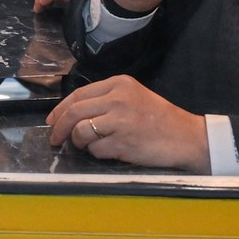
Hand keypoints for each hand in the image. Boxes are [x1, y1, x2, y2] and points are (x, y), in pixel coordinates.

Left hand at [46, 75, 210, 171]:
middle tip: (54, 139)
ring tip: (86, 146)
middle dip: (59, 128)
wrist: (187, 137)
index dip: (60, 109)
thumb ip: (107, 100)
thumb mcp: (134, 97)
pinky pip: (96, 150)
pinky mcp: (123, 142)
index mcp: (119, 84)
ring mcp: (120, 121)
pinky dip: (96, 153)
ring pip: (81, 131)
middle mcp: (117, 99)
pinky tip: (108, 151)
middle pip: (74, 112)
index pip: (78, 95)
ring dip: (78, 142)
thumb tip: (72, 114)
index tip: (51, 121)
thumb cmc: (160, 118)